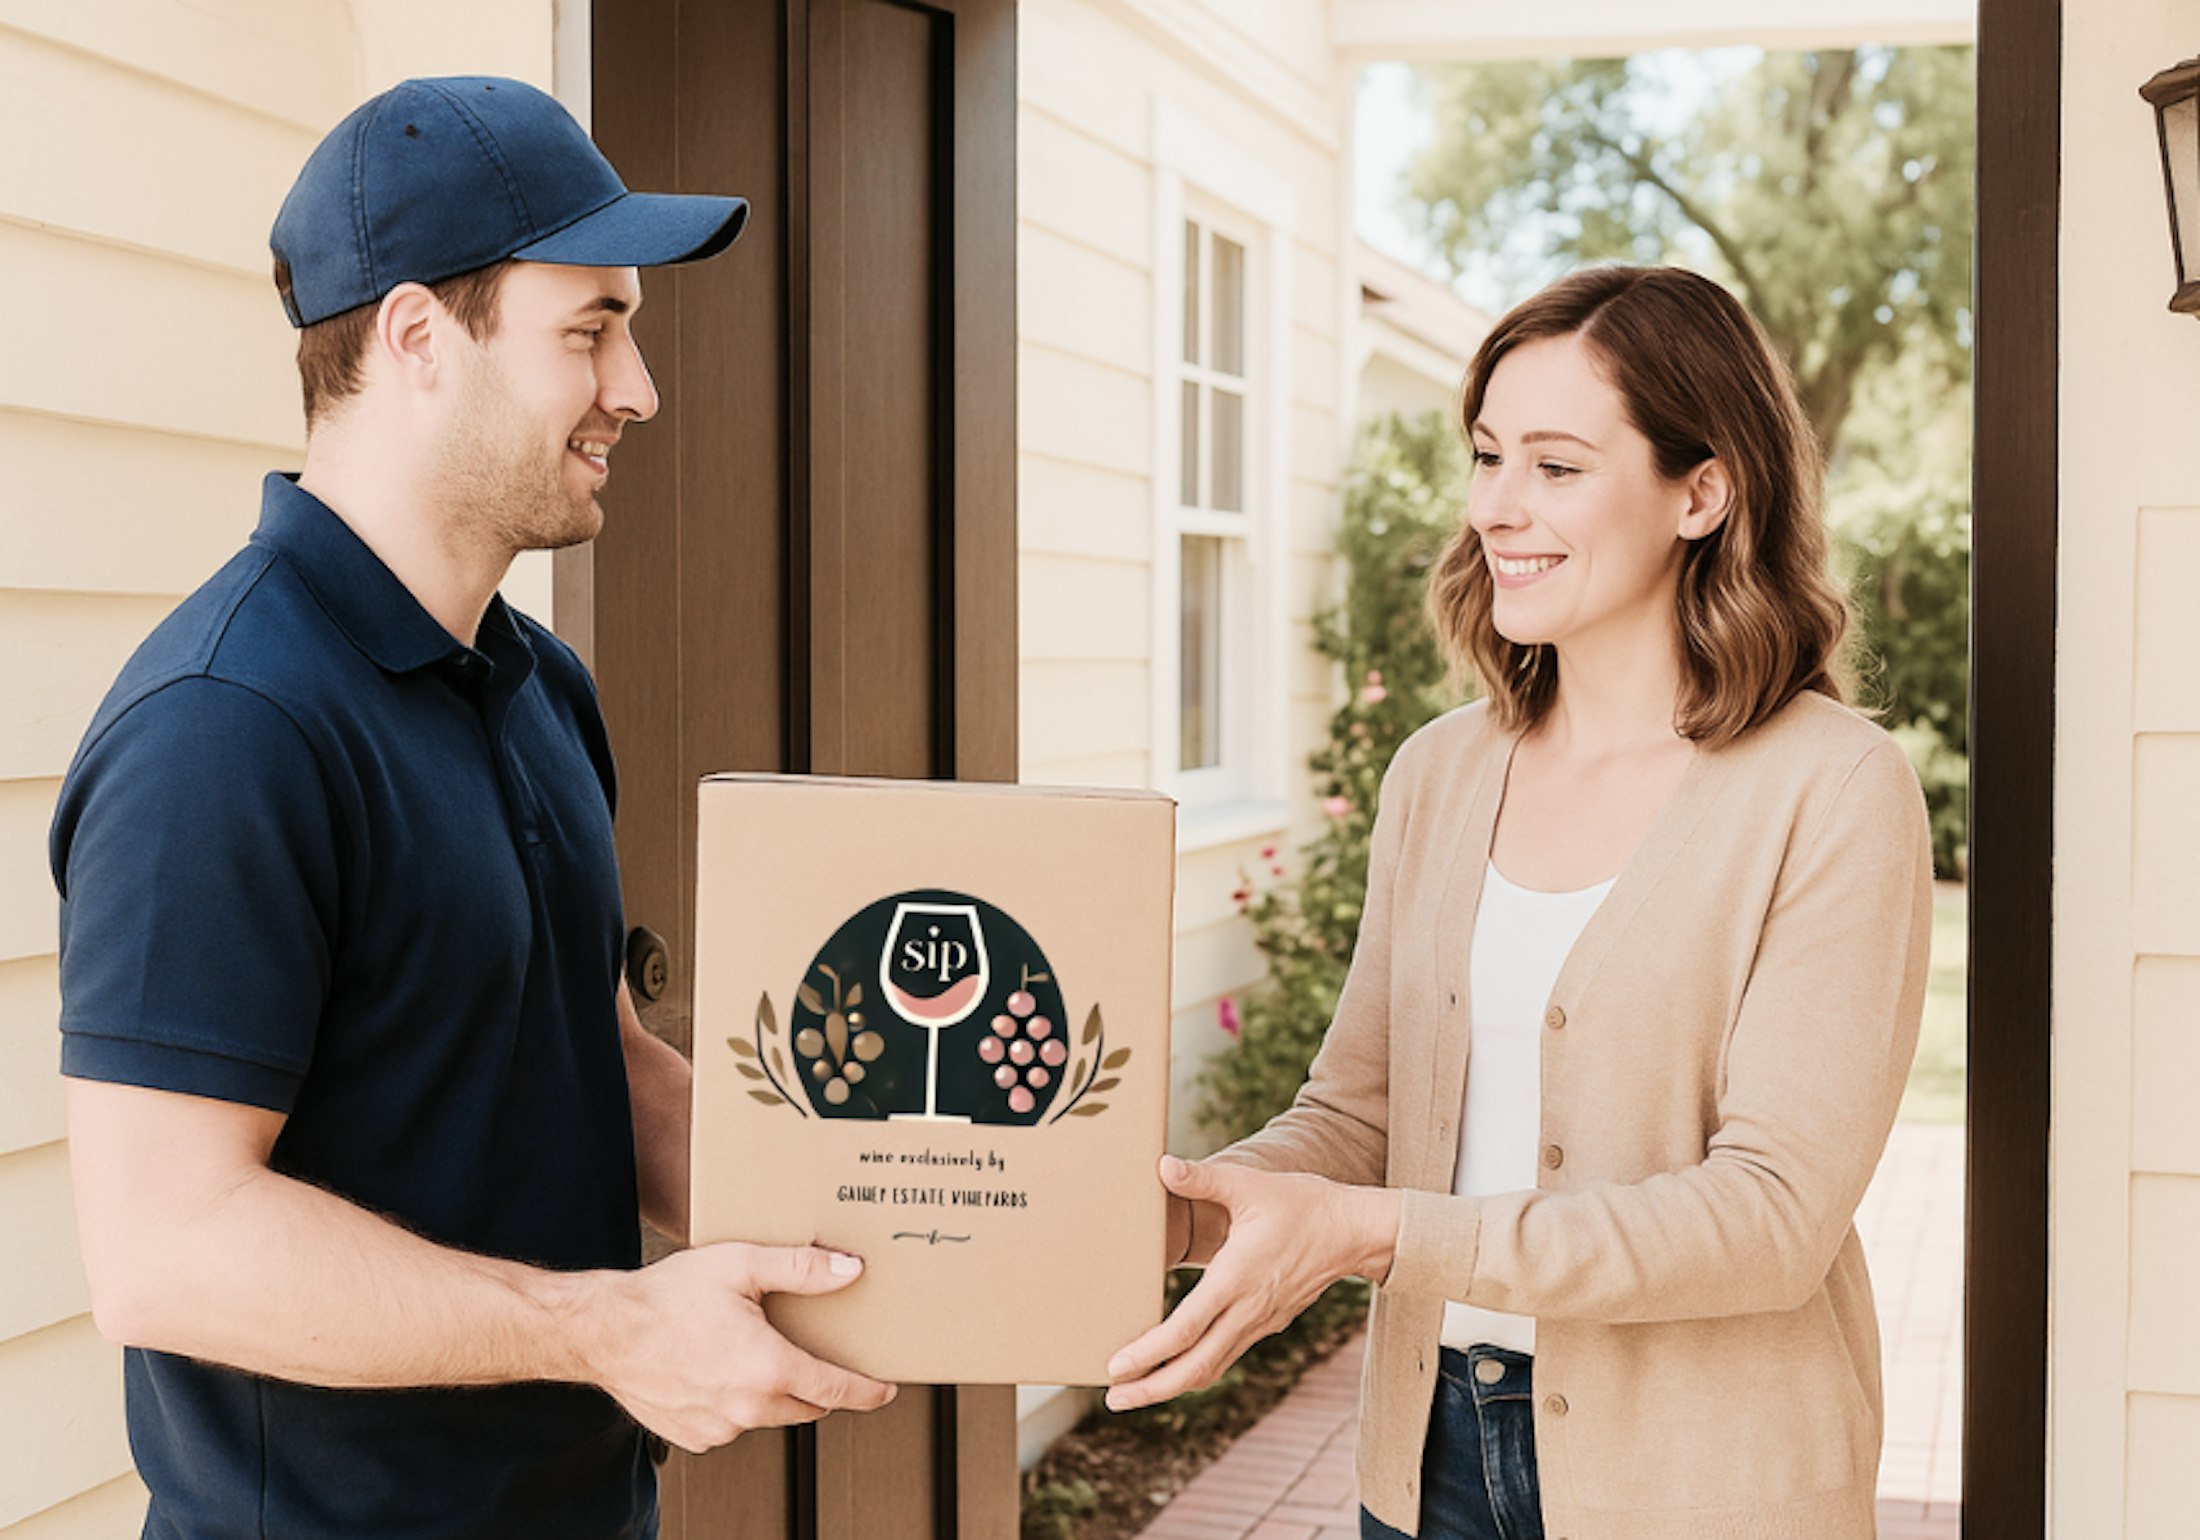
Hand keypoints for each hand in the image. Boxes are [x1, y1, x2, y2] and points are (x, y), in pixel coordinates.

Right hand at [580, 1242, 897, 1451]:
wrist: (604, 1332)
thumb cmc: (668, 1296)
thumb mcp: (741, 1265)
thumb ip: (801, 1268)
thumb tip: (850, 1270)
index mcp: (768, 1368)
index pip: (837, 1390)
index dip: (867, 1391)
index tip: (885, 1389)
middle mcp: (748, 1407)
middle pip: (808, 1406)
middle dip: (819, 1386)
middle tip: (815, 1356)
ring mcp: (720, 1427)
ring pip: (770, 1416)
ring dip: (775, 1393)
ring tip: (757, 1353)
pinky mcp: (695, 1436)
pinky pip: (733, 1424)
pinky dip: (738, 1403)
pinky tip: (720, 1369)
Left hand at [1105, 1156, 1398, 1411]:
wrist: (1354, 1231)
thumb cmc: (1301, 1204)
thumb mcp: (1250, 1185)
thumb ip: (1203, 1178)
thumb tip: (1162, 1165)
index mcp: (1236, 1279)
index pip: (1186, 1329)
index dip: (1149, 1352)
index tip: (1116, 1366)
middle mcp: (1246, 1309)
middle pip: (1194, 1365)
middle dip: (1151, 1388)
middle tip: (1113, 1399)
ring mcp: (1259, 1321)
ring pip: (1211, 1368)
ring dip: (1171, 1385)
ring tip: (1135, 1393)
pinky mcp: (1268, 1322)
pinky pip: (1226, 1356)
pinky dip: (1197, 1370)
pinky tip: (1177, 1369)